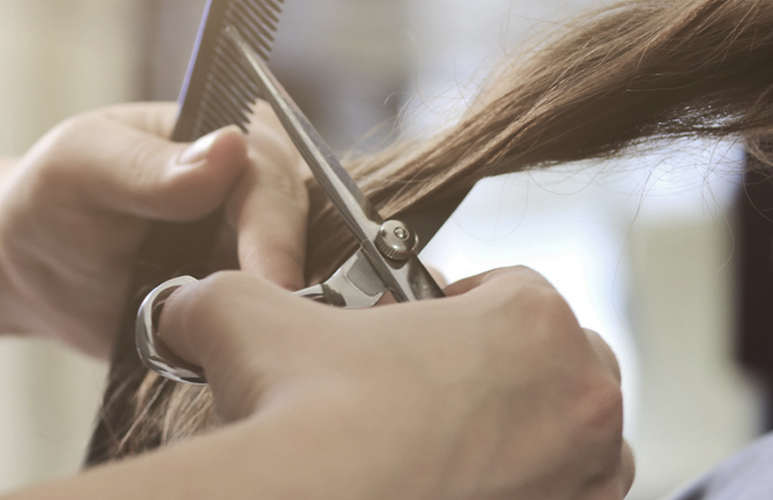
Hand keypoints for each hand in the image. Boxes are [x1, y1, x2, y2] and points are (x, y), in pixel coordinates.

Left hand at [0, 102, 307, 356]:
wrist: (35, 270)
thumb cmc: (52, 199)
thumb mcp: (83, 167)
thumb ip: (149, 167)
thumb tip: (228, 149)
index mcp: (235, 134)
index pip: (275, 181)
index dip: (276, 234)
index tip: (272, 283)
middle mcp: (263, 190)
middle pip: (304, 238)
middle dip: (287, 283)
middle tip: (268, 336)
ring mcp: (263, 250)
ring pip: (302, 285)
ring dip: (280, 319)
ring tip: (255, 352)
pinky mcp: (254, 301)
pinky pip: (277, 326)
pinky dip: (263, 345)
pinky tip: (241, 362)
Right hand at [156, 266, 633, 499]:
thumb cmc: (306, 412)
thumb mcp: (249, 316)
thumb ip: (227, 292)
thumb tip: (184, 304)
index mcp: (530, 316)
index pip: (511, 292)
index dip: (454, 313)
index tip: (411, 343)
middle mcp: (581, 392)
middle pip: (556, 367)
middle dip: (501, 378)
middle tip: (426, 402)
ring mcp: (587, 475)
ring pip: (575, 444)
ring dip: (526, 443)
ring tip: (442, 456)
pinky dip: (524, 494)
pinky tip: (451, 488)